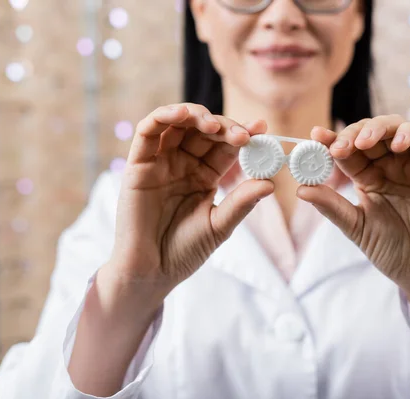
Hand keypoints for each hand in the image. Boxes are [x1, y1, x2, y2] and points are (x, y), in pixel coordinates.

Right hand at [102, 103, 273, 309]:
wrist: (152, 272)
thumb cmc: (185, 251)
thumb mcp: (220, 225)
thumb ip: (242, 202)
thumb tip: (272, 183)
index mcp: (204, 176)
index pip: (225, 146)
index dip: (242, 134)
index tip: (262, 128)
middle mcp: (182, 164)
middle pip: (204, 130)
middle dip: (224, 126)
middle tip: (242, 134)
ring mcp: (160, 162)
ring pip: (177, 124)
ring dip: (196, 115)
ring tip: (214, 125)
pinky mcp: (138, 164)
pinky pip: (148, 131)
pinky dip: (164, 116)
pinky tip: (183, 115)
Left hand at [297, 116, 409, 295]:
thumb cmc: (390, 250)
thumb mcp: (355, 226)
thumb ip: (331, 206)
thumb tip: (300, 189)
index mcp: (368, 176)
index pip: (348, 150)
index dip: (332, 139)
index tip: (315, 135)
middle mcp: (389, 165)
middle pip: (370, 132)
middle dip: (352, 133)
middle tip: (338, 146)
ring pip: (396, 127)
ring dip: (378, 128)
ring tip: (363, 143)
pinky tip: (396, 146)